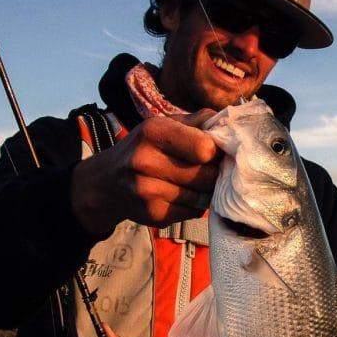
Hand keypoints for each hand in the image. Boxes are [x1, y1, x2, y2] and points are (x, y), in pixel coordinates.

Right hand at [72, 109, 219, 234]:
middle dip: (214, 174)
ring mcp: (148, 191)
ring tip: (196, 183)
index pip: (205, 148)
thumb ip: (197, 122)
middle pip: (207, 176)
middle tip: (209, 169)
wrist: (107, 182)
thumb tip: (229, 123)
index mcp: (153, 132)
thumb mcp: (164, 125)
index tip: (213, 152)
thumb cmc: (145, 148)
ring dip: (206, 192)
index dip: (215, 151)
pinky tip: (183, 196)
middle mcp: (147, 161)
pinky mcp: (154, 214)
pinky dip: (195, 206)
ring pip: (203, 197)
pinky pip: (194, 212)